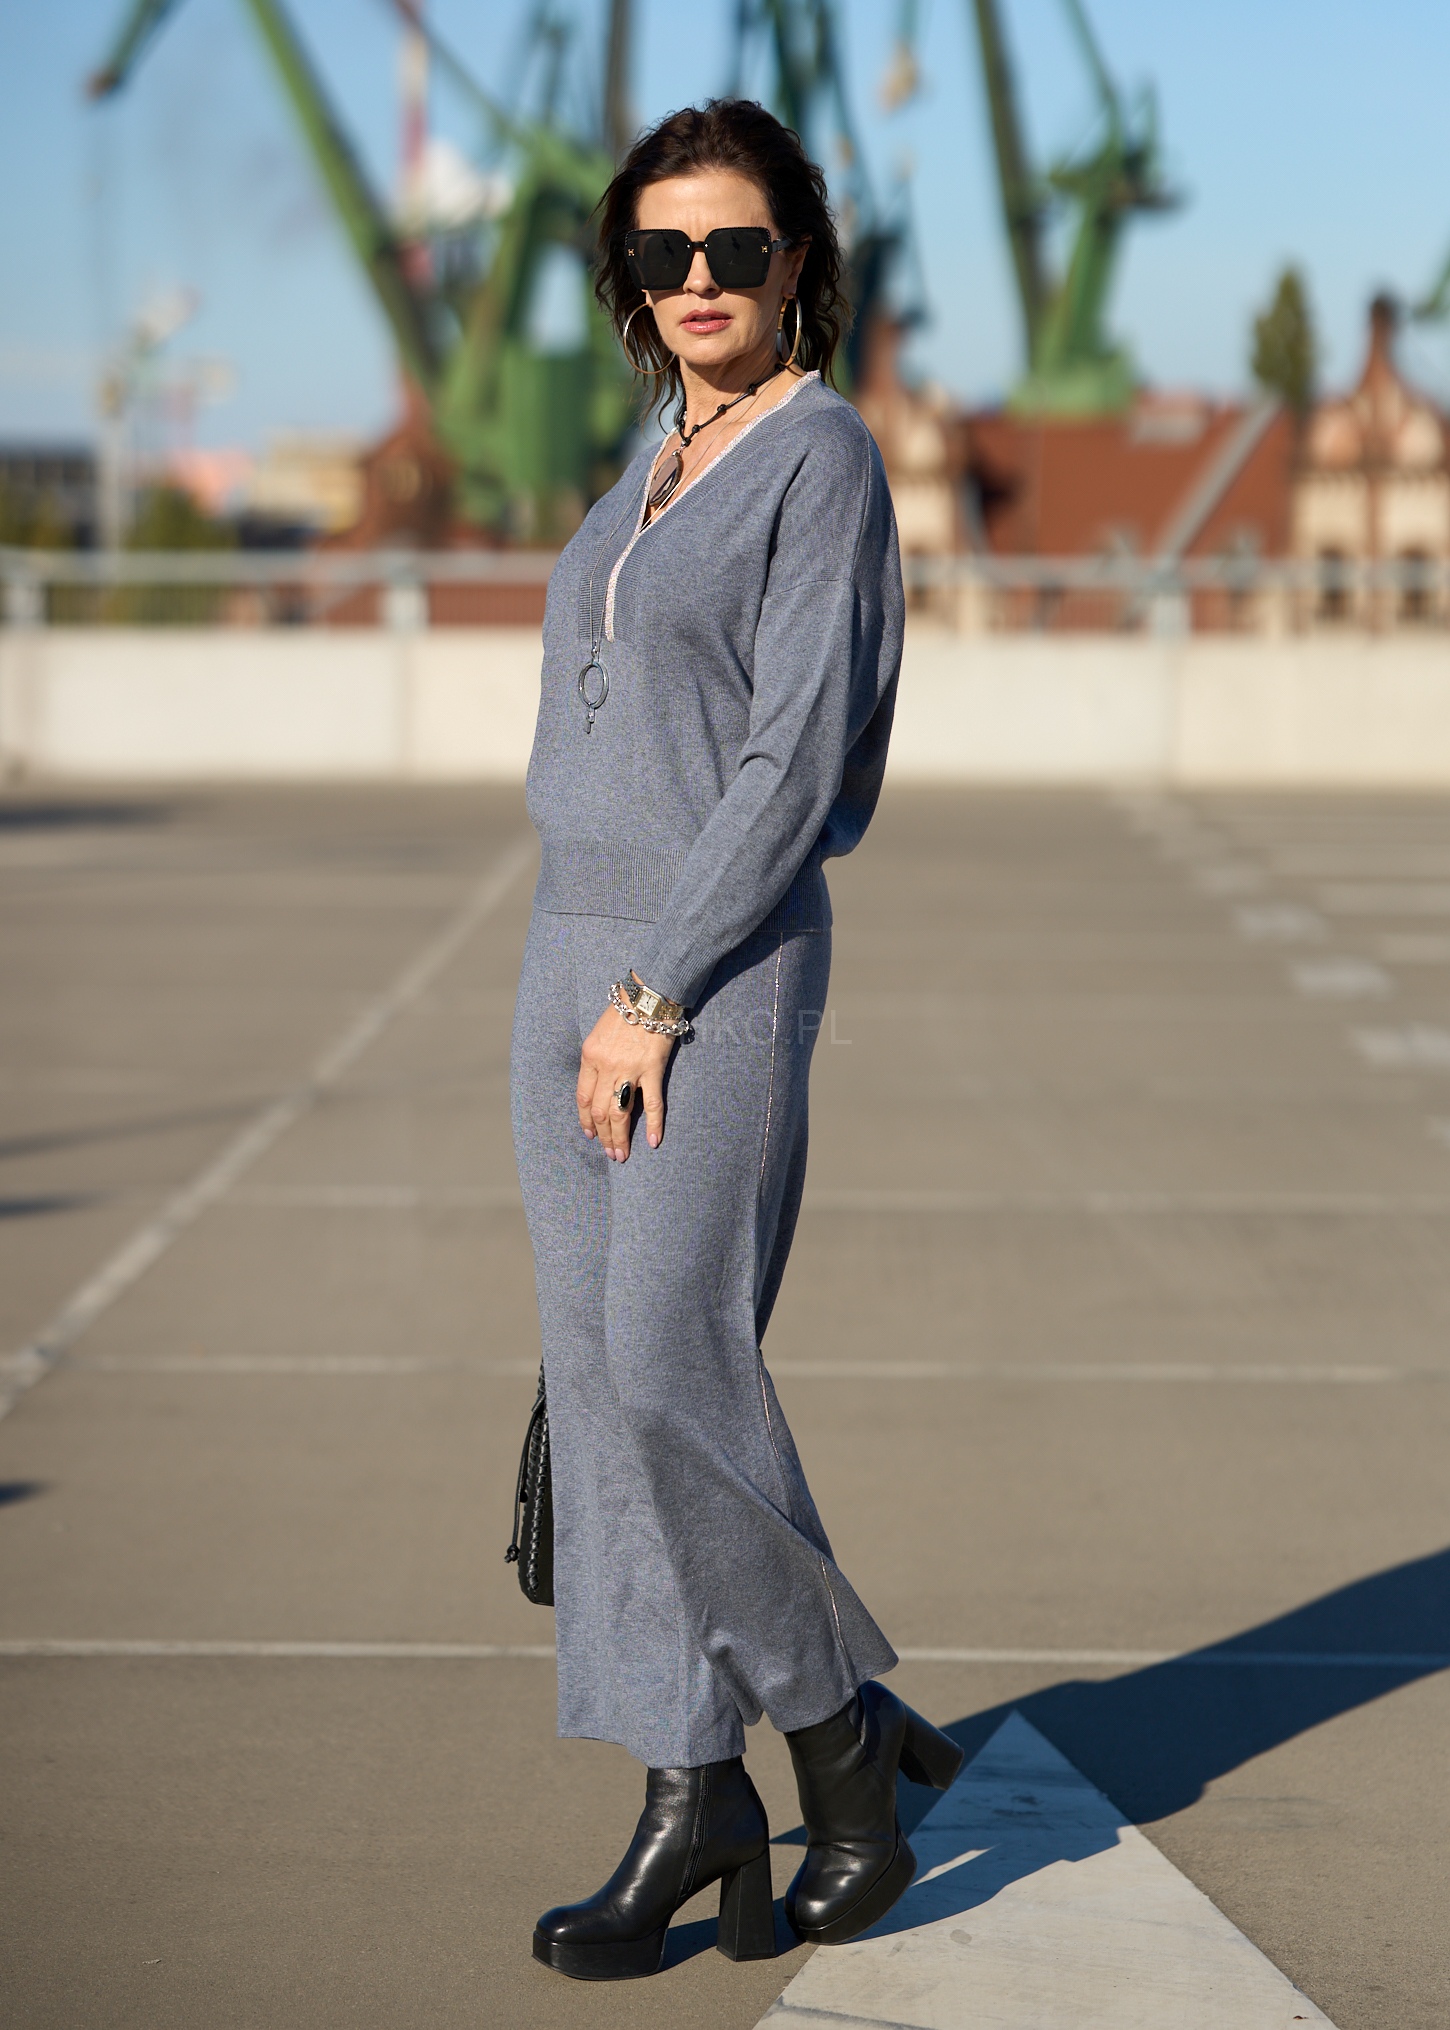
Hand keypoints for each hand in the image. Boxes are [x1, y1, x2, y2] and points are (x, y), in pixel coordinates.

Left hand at [576, 1001, 675, 1160]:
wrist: (649, 994)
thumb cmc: (624, 1011)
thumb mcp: (598, 1033)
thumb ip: (596, 1059)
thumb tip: (598, 1086)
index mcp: (590, 1056)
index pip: (582, 1097)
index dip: (585, 1120)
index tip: (590, 1134)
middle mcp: (606, 1066)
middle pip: (599, 1111)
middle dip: (602, 1136)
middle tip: (610, 1153)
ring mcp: (630, 1069)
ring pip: (619, 1112)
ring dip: (619, 1137)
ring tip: (621, 1155)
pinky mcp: (653, 1069)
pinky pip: (653, 1103)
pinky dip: (654, 1125)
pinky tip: (653, 1142)